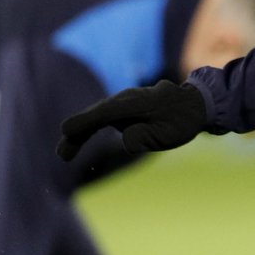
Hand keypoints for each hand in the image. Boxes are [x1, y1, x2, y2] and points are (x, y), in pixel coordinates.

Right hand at [57, 78, 211, 160]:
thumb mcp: (166, 134)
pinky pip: (101, 118)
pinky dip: (88, 128)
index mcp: (136, 105)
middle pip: (95, 116)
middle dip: (76, 133)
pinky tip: (77, 140)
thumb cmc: (180, 121)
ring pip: (96, 117)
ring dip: (79, 133)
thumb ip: (144, 137)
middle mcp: (125, 99)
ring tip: (64, 154)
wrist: (192, 104)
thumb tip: (125, 142)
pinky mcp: (122, 108)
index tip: (66, 131)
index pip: (105, 113)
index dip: (85, 122)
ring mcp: (123, 102)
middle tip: (62, 155)